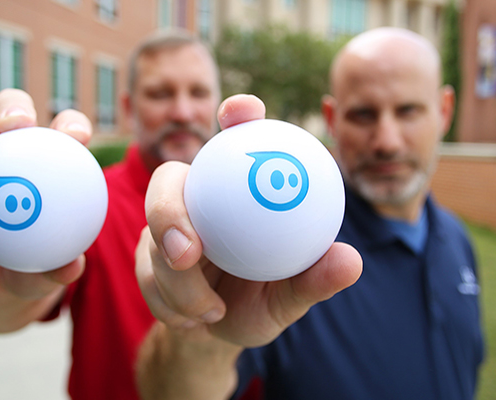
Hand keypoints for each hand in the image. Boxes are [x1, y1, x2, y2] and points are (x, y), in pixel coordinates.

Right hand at [0, 89, 91, 331]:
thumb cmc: (32, 267)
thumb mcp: (47, 273)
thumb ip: (59, 267)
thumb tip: (73, 266)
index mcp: (51, 161)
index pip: (65, 130)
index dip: (71, 124)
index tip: (76, 138)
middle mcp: (12, 150)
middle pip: (12, 111)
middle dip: (15, 107)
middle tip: (17, 126)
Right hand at [135, 94, 362, 347]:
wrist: (222, 329)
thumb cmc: (263, 299)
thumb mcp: (293, 294)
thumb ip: (315, 278)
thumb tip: (349, 260)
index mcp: (237, 188)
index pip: (237, 138)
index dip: (238, 114)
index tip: (242, 111)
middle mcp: (197, 197)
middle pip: (168, 180)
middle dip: (167, 209)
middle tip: (188, 251)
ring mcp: (164, 225)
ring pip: (152, 240)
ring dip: (176, 281)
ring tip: (208, 311)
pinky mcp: (145, 254)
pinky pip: (146, 276)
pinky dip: (170, 304)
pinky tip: (195, 321)